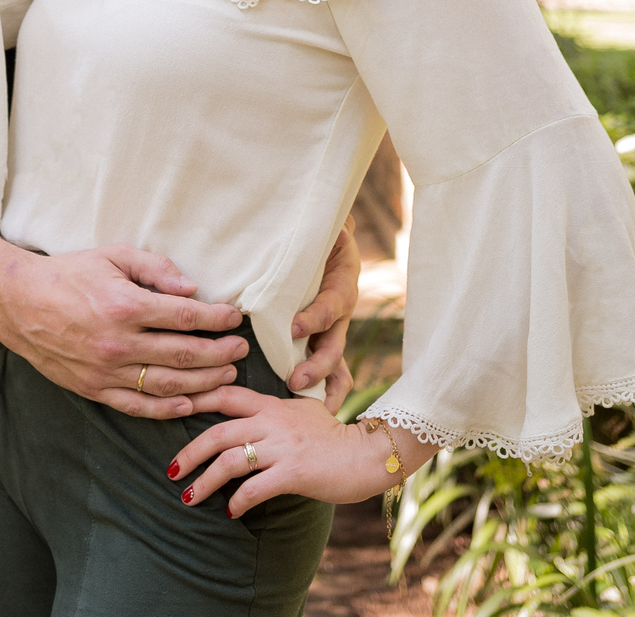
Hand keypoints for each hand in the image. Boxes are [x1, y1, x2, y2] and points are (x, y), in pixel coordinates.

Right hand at [0, 245, 249, 419]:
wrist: (19, 302)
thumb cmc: (69, 273)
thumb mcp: (112, 255)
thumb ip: (154, 268)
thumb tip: (191, 287)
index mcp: (125, 306)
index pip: (185, 317)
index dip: (216, 318)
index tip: (235, 317)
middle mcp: (118, 343)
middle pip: (184, 354)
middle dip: (219, 353)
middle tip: (240, 349)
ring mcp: (106, 371)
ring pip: (167, 385)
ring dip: (204, 383)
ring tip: (227, 376)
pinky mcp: (94, 390)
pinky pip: (138, 406)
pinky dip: (167, 409)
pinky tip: (190, 403)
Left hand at [167, 387, 421, 517]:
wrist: (366, 454)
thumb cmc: (333, 437)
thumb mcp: (302, 411)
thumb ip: (274, 411)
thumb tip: (250, 418)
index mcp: (272, 404)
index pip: (226, 394)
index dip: (196, 399)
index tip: (171, 409)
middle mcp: (272, 421)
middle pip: (218, 432)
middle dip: (189, 453)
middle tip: (171, 471)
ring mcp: (282, 446)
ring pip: (229, 461)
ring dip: (205, 482)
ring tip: (189, 498)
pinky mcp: (293, 471)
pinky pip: (255, 488)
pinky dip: (237, 501)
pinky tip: (230, 512)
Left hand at [288, 216, 359, 408]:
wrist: (332, 240)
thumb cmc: (325, 236)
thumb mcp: (330, 229)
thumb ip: (332, 230)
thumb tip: (336, 223)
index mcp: (341, 286)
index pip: (330, 306)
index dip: (314, 319)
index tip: (293, 329)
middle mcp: (339, 313)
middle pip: (334, 346)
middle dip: (317, 366)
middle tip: (294, 381)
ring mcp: (332, 330)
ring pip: (334, 364)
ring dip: (320, 385)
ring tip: (302, 406)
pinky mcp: (322, 339)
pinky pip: (328, 370)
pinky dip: (320, 390)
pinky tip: (303, 411)